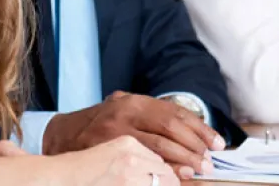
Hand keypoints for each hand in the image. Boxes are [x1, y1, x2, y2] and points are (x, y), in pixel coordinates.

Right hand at [44, 92, 224, 179]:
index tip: (216, 143)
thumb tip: (194, 140)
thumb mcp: (126, 113)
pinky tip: (174, 178)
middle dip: (194, 147)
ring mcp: (114, 132)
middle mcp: (124, 111)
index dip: (200, 129)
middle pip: (169, 128)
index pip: (175, 113)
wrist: (62, 135)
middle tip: (208, 162)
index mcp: (134, 101)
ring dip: (182, 161)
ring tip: (196, 171)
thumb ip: (153, 121)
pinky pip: (142, 161)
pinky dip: (161, 170)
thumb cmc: (101, 126)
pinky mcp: (107, 149)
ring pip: (157, 148)